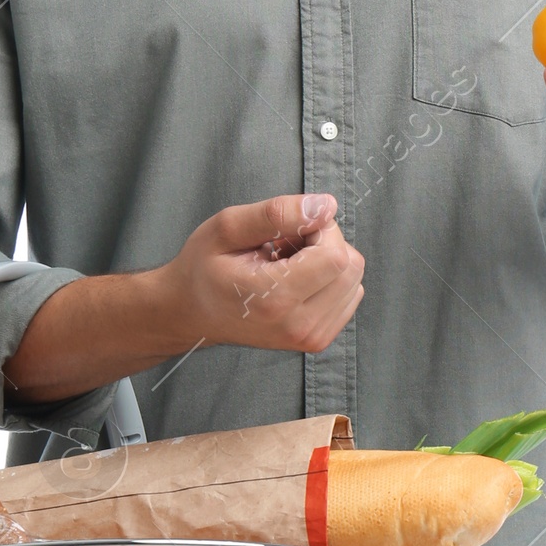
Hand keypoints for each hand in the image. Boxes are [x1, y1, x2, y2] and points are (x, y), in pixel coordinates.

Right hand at [158, 192, 363, 353]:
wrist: (191, 313)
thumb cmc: (203, 267)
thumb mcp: (227, 227)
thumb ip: (277, 213)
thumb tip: (327, 206)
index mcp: (274, 298)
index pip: (336, 255)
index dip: (319, 230)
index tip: (288, 231)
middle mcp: (298, 325)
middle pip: (351, 266)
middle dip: (325, 243)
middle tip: (285, 245)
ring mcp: (310, 338)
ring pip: (354, 280)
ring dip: (327, 262)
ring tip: (287, 264)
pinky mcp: (318, 339)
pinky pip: (349, 295)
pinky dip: (329, 280)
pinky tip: (297, 280)